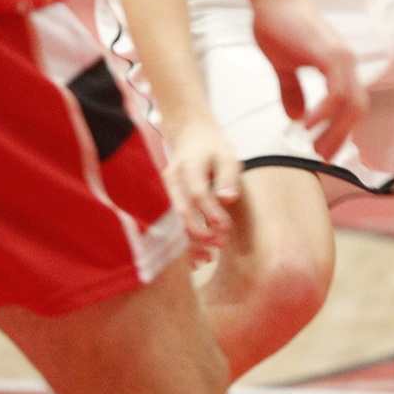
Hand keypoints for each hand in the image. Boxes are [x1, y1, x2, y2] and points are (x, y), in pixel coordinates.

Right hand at [162, 113, 242, 255]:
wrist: (190, 136)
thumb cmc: (213, 148)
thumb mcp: (227, 155)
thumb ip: (228, 177)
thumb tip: (228, 200)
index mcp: (189, 165)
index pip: (198, 193)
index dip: (212, 213)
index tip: (226, 228)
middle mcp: (172, 178)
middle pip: (182, 210)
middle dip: (200, 232)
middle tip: (221, 243)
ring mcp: (165, 190)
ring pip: (173, 221)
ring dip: (190, 242)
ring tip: (209, 257)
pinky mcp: (164, 201)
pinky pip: (170, 224)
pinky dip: (182, 242)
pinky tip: (196, 257)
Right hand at [251, 0, 367, 161]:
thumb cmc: (277, 27)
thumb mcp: (284, 67)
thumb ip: (292, 90)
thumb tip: (296, 117)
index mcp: (339, 66)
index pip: (352, 106)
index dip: (341, 131)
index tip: (324, 152)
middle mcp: (347, 62)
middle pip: (357, 109)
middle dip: (341, 137)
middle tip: (322, 158)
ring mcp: (341, 57)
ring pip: (351, 103)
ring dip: (335, 130)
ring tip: (315, 147)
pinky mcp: (329, 54)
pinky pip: (336, 91)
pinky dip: (325, 112)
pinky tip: (308, 125)